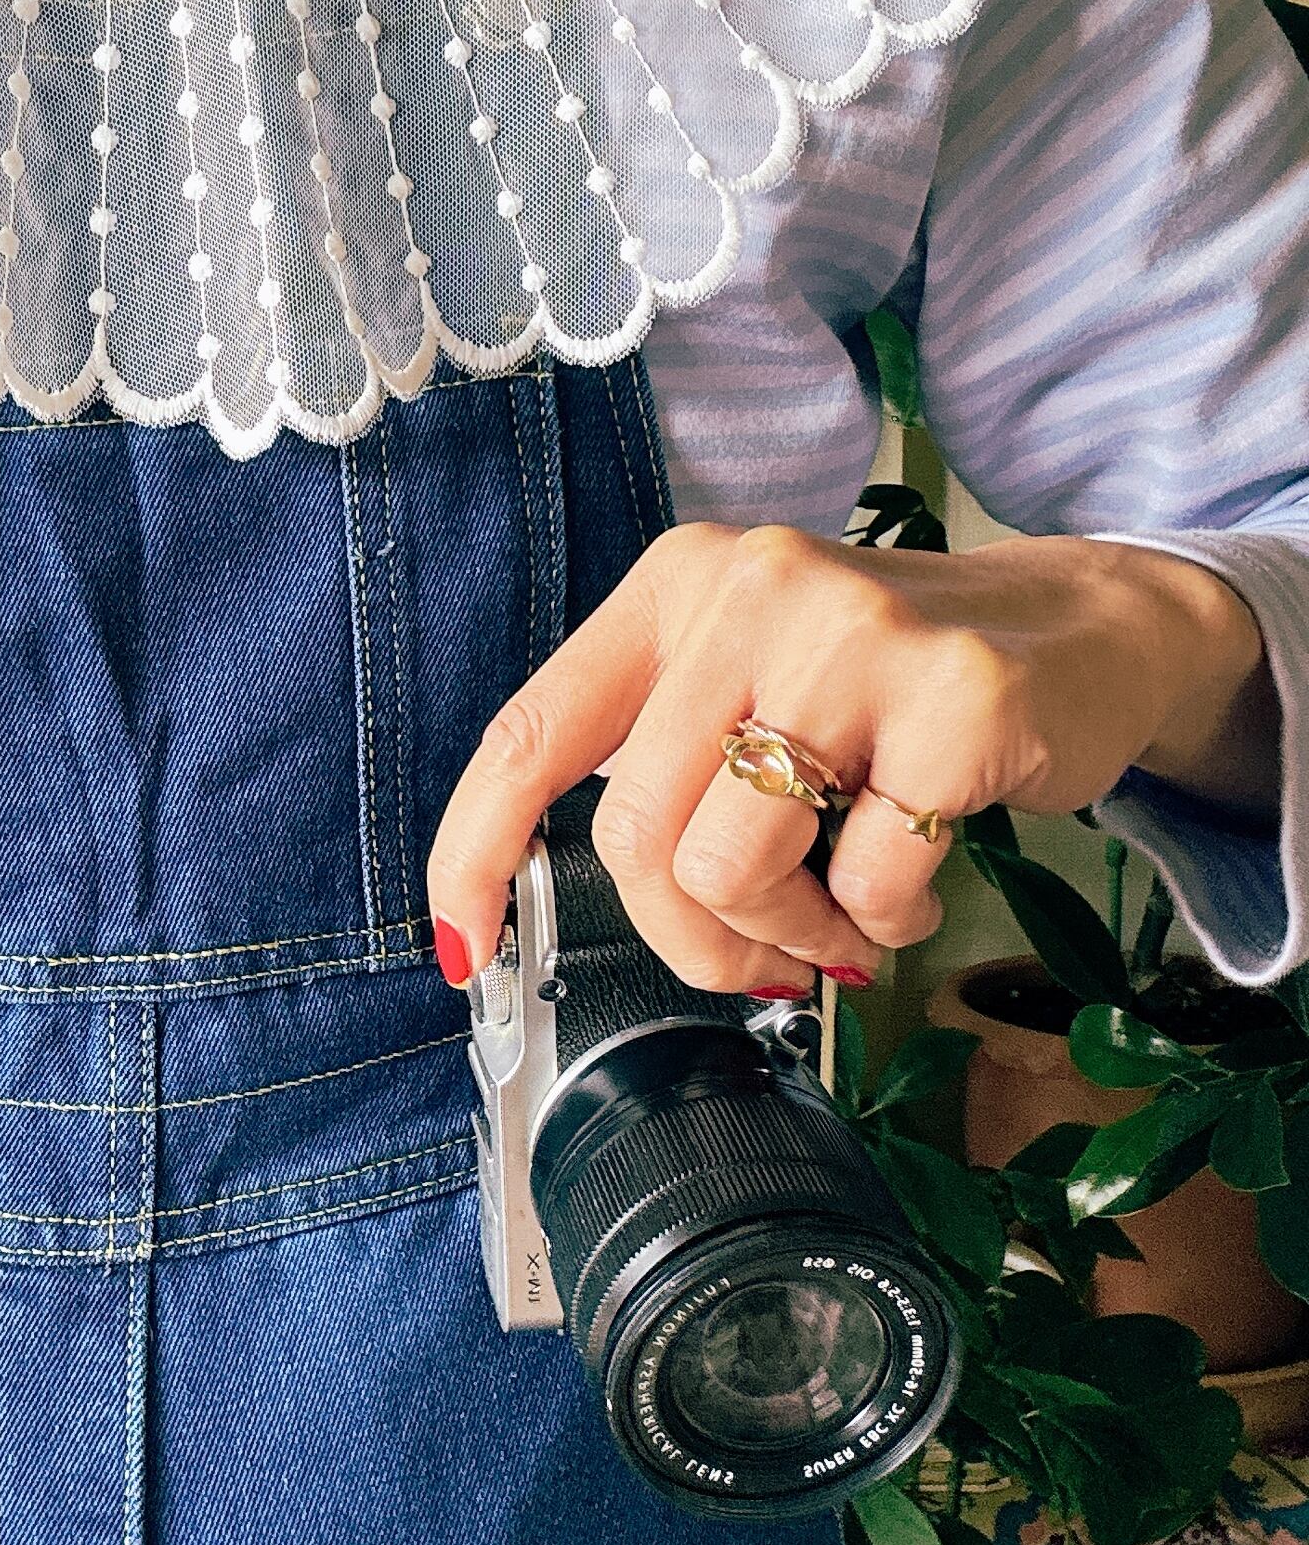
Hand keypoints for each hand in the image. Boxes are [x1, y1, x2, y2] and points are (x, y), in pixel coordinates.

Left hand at [426, 525, 1275, 994]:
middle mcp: (749, 590)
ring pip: (732, 869)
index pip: (531, 733)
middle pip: (634, 837)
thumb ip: (655, 760)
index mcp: (672, 587)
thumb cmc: (881, 684)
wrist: (1083, 629)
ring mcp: (856, 636)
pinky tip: (917, 880)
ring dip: (789, 937)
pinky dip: (887, 922)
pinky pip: (869, 883)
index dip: (473, 852)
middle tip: (759, 956)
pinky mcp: (958, 699)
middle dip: (690, 937)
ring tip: (843, 915)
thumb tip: (537, 905)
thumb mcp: (742, 679)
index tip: (461, 945)